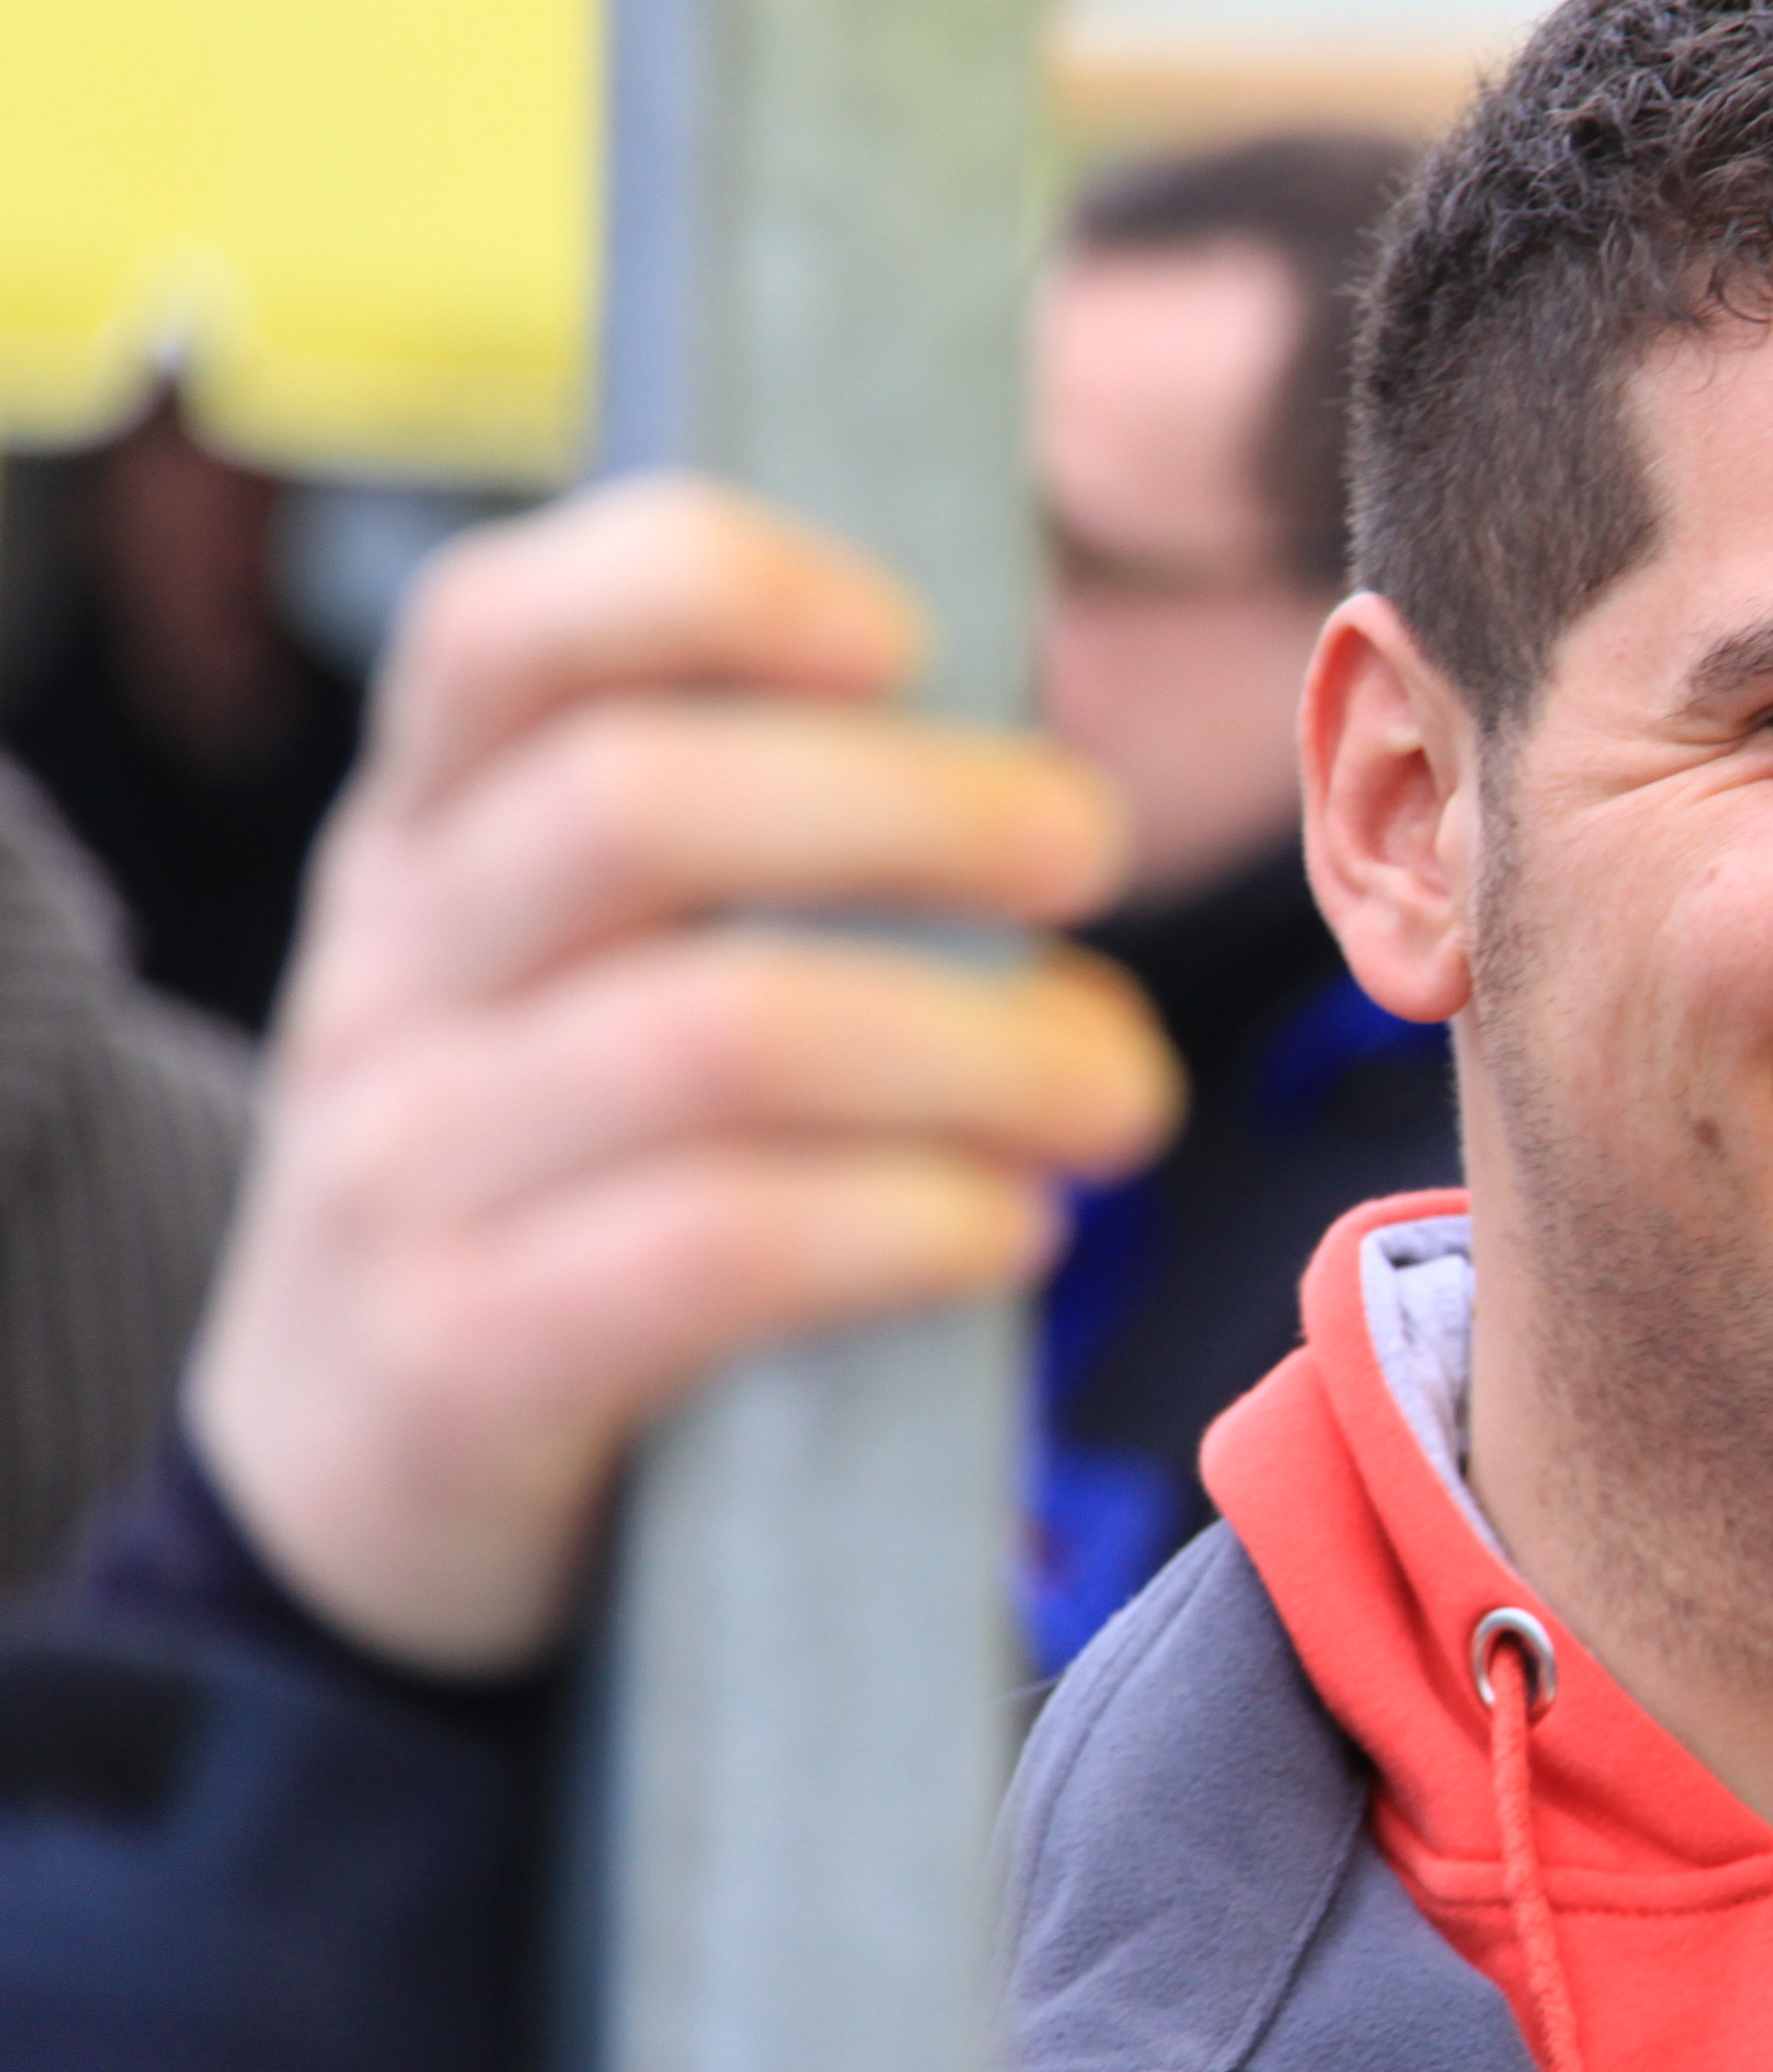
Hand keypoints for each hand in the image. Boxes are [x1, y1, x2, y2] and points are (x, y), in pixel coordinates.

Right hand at [184, 478, 1180, 1676]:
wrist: (357, 1487)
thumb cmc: (569, 1185)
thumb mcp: (597, 985)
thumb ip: (773, 885)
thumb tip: (1064, 887)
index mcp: (428, 832)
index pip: (499, 626)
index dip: (709, 584)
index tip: (909, 633)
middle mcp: (390, 971)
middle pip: (633, 804)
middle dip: (910, 807)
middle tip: (1089, 852)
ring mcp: (401, 1168)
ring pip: (705, 1035)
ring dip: (971, 1047)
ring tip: (1116, 1095)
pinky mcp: (458, 1362)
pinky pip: (704, 1250)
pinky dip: (900, 1224)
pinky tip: (1008, 1231)